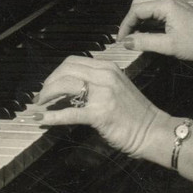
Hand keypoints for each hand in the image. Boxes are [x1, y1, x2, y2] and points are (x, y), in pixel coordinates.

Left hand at [32, 57, 170, 158]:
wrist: (153, 130)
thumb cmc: (136, 114)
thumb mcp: (117, 88)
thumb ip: (97, 84)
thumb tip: (71, 91)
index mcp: (108, 67)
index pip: (74, 61)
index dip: (56, 73)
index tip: (48, 84)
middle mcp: (104, 75)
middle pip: (66, 69)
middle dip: (49, 82)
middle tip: (41, 96)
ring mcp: (103, 93)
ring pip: (65, 84)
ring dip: (47, 94)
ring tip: (39, 105)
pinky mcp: (100, 113)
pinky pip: (70, 112)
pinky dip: (53, 115)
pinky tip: (42, 119)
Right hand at [116, 0, 192, 62]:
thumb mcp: (169, 46)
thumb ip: (145, 42)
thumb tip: (126, 41)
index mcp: (165, 4)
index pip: (136, 10)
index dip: (125, 25)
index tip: (120, 40)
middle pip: (140, 3)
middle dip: (130, 20)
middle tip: (125, 38)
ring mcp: (174, 2)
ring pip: (148, 5)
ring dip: (139, 20)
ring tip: (135, 37)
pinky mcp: (178, 8)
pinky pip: (157, 10)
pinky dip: (148, 20)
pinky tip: (147, 33)